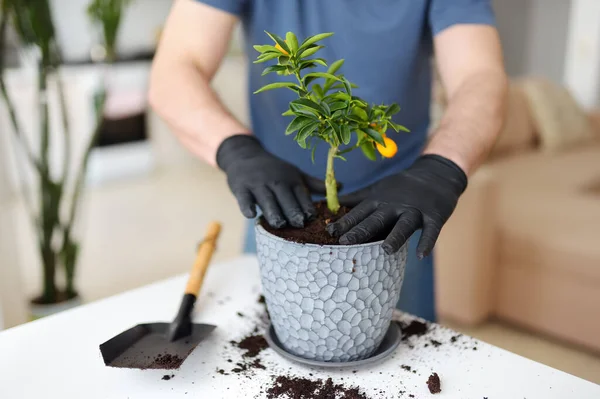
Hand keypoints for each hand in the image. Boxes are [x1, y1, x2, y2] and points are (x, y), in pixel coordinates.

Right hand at [216, 135, 326, 227]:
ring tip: (279, 224)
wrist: (244, 155)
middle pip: (285, 197)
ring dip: (273, 211)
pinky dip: (247, 205)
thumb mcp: (294, 173)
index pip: (301, 194)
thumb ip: (314, 184)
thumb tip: (342, 186)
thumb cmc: (273, 169)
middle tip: (299, 224)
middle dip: (292, 210)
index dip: (306, 206)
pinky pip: (244, 198)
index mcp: (291, 179)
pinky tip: (251, 215)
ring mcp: (257, 184)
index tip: (313, 218)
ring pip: (266, 199)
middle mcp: (275, 180)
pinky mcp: (241, 187)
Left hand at [326, 154, 467, 257]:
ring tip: (386, 251)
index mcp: (379, 200)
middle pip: (377, 219)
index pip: (359, 213)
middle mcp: (395, 205)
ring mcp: (415, 211)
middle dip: (361, 230)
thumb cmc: (401, 187)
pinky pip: (431, 231)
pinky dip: (427, 242)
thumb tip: (328, 204)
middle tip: (345, 242)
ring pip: (404, 225)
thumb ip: (355, 199)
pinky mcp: (434, 216)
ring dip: (395, 237)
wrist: (436, 174)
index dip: (345, 222)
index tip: (329, 231)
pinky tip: (421, 255)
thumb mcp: (377, 190)